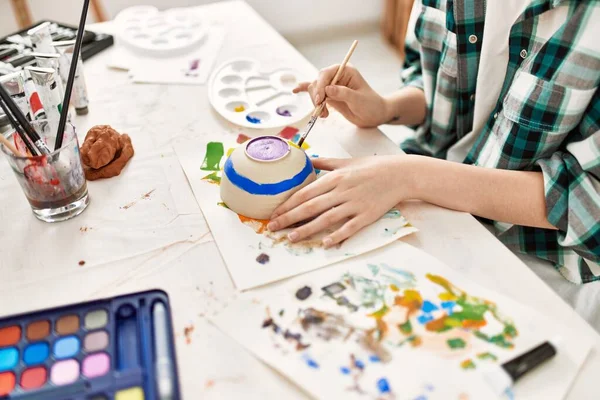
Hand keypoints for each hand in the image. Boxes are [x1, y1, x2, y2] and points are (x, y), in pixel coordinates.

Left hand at [267, 156, 412, 246]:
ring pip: (326, 219)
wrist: (400, 174)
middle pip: (310, 207)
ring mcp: (354, 204)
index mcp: (335, 177)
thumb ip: (325, 162)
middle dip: (289, 218)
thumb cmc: (372, 167)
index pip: (305, 193)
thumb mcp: (346, 162)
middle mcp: (342, 191)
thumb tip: (307, 159)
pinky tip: (325, 243)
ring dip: (307, 229)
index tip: (273, 213)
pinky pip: (349, 228)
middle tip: (272, 228)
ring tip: (291, 238)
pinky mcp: (367, 215)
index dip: (287, 204)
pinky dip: (337, 236)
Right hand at [294, 65, 390, 127]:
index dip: (320, 86)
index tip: (320, 100)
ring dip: (315, 103)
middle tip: (321, 110)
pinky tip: (296, 90)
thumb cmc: (371, 105)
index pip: (326, 74)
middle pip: (317, 82)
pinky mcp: (329, 96)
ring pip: (314, 90)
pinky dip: (305, 91)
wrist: (375, 115)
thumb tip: (327, 90)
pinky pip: (315, 92)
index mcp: (345, 71)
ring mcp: (332, 86)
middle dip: (316, 97)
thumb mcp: (358, 100)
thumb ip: (343, 93)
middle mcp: (337, 76)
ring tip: (324, 114)